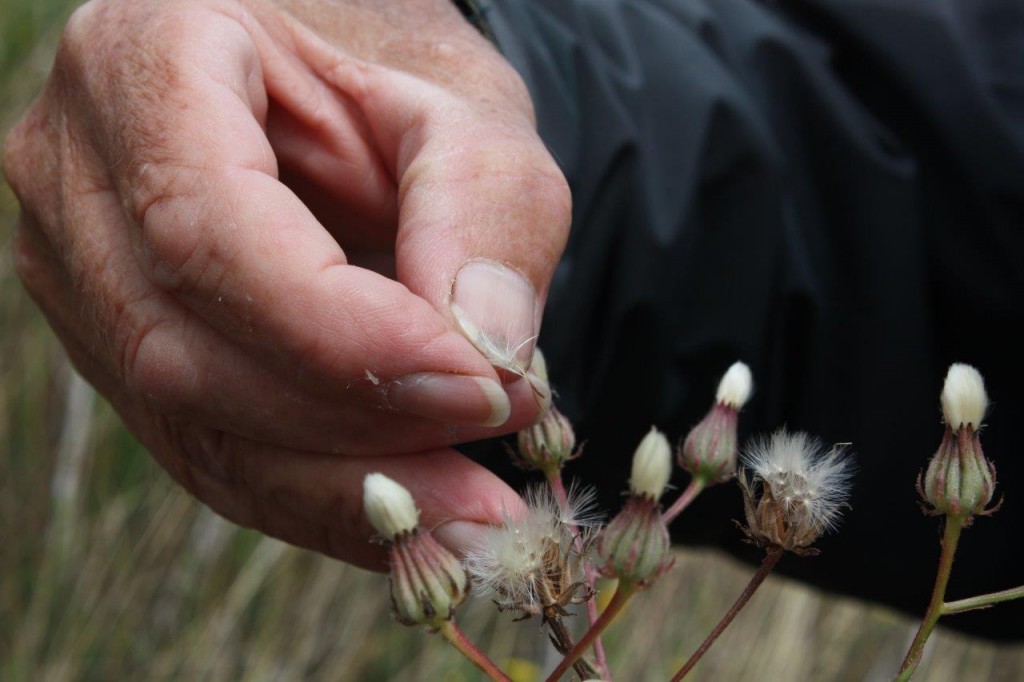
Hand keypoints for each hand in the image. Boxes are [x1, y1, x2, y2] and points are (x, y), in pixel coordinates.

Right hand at [3, 0, 570, 566]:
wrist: (340, 94)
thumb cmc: (396, 75)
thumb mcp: (466, 111)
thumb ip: (487, 212)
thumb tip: (489, 354)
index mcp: (143, 60)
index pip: (205, 229)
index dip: (342, 334)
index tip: (479, 384)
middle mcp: (78, 174)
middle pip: (184, 350)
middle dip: (356, 429)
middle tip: (494, 453)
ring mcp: (85, 274)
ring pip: (193, 425)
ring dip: (344, 489)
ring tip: (470, 514)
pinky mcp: (126, 350)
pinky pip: (210, 452)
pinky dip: (318, 498)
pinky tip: (413, 515)